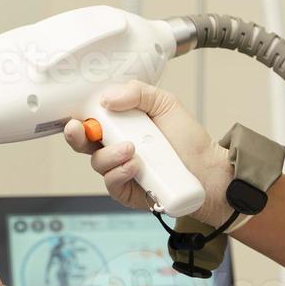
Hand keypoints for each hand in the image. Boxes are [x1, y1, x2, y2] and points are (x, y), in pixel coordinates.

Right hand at [62, 80, 236, 226]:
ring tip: (132, 149)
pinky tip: (134, 166)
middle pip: (83, 143)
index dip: (80, 116)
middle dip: (76, 136)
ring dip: (110, 154)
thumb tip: (106, 99)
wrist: (209, 169)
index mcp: (121, 125)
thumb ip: (137, 93)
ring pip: (98, 163)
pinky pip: (112, 183)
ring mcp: (120, 171)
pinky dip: (119, 173)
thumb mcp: (165, 104)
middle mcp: (116, 148)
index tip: (77, 113)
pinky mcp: (127, 192)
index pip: (92, 120)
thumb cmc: (188, 139)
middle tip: (78, 129)